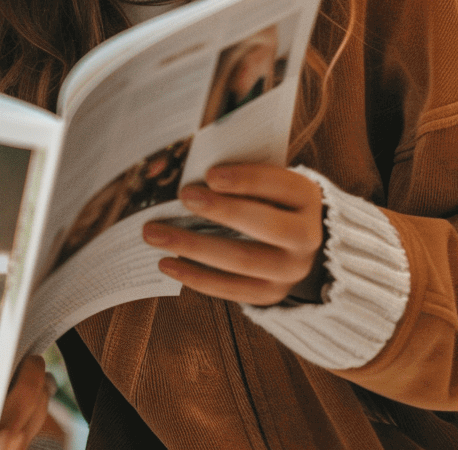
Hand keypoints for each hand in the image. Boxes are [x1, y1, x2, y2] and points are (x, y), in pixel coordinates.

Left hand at [142, 163, 324, 305]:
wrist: (289, 235)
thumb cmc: (260, 194)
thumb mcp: (258, 177)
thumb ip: (231, 172)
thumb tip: (179, 167)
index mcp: (305, 196)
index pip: (279, 184)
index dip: (246, 180)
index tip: (209, 175)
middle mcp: (306, 235)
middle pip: (267, 226)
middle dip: (222, 211)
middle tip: (184, 197)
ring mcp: (291, 270)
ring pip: (244, 261)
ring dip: (194, 247)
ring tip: (154, 234)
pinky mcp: (271, 293)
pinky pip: (233, 290)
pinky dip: (196, 277)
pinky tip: (166, 264)